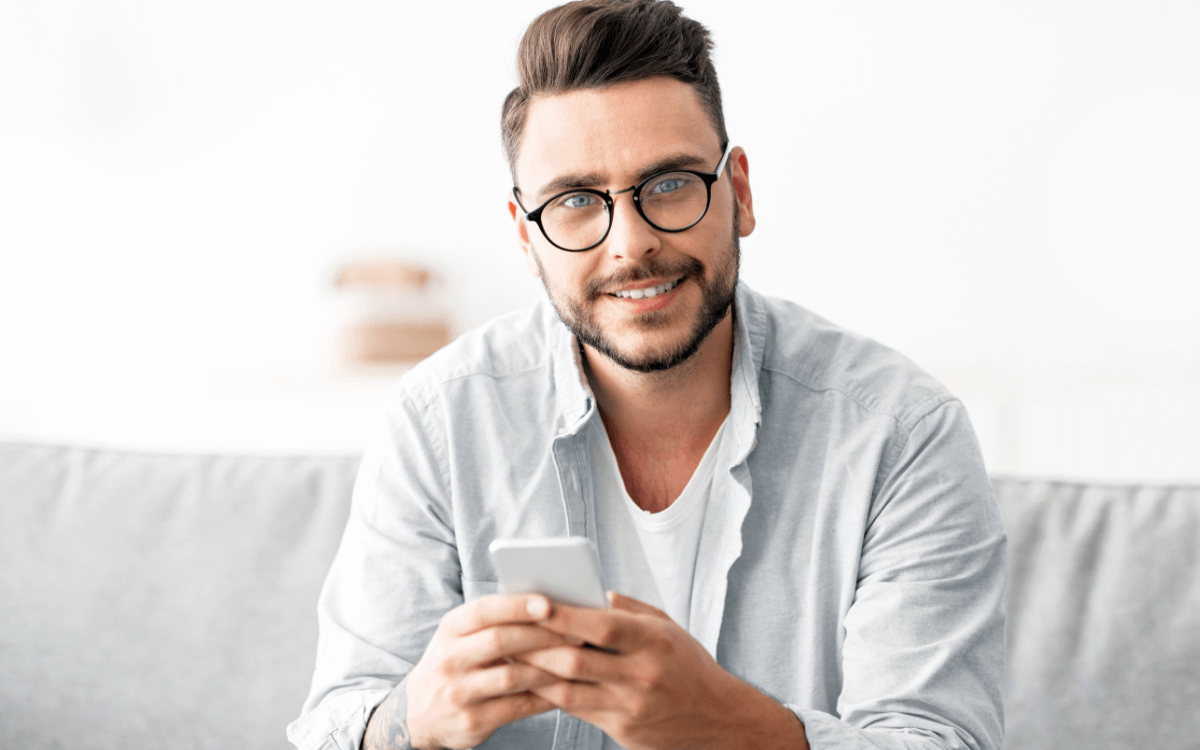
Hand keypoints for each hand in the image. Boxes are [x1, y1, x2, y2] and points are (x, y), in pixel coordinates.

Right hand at [370, 593, 568, 749]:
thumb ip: (493, 620)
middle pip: (500, 640)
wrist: (417, 714)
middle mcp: (450, 659)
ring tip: (576, 660)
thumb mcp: (459, 636)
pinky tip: (564, 689)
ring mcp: (459, 693)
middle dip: (542, 634)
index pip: (483, 611)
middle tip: (576, 632)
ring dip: (549, 667)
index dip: (516, 606)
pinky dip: (545, 697)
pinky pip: (518, 707)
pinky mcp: (472, 721)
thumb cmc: (454, 663)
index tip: (548, 603)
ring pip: (512, 676)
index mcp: (450, 629)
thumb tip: (547, 602)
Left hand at [518, 592, 808, 749]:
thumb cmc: (689, 665)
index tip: (535, 602)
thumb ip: (629, 609)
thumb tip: (590, 594)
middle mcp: (642, 675)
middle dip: (536, 647)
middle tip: (506, 632)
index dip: (565, 615)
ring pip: (568, 690)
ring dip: (534, 674)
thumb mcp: (668, 627)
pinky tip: (533, 681)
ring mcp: (631, 707)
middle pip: (576, 661)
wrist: (719, 720)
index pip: (602, 626)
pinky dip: (551, 694)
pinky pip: (576, 710)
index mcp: (655, 641)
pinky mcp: (623, 731)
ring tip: (508, 658)